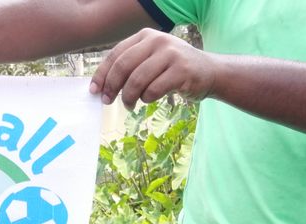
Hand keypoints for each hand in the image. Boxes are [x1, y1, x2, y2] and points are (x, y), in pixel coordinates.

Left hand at [90, 28, 216, 109]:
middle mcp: (158, 41)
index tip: (95, 90)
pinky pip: (153, 89)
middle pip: (123, 66)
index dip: (102, 74)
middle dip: (112, 87)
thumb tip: (101, 86)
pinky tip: (148, 99)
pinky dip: (146, 98)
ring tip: (129, 105)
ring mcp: (171, 54)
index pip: (115, 54)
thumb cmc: (173, 69)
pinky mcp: (182, 71)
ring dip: (129, 97)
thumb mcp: (151, 59)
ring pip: (137, 80)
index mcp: (146, 36)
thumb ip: (130, 67)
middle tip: (108, 101)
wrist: (210, 71)